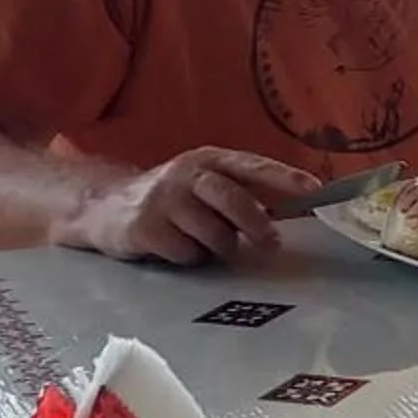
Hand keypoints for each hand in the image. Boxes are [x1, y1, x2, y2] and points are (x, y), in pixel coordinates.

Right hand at [52, 147, 320, 265]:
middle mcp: (186, 173)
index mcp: (209, 159)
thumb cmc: (171, 200)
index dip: (285, 178)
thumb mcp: (205, 185)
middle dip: (257, 224)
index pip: (253, 165)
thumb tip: (288, 215)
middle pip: (233, 198)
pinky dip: (191, 258)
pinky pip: (186, 253)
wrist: (102, 207)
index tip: (315, 191)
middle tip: (272, 244)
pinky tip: (178, 249)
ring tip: (209, 245)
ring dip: (219, 247)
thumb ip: (240, 194)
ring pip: (213, 233)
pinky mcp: (144, 227)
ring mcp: (163, 199)